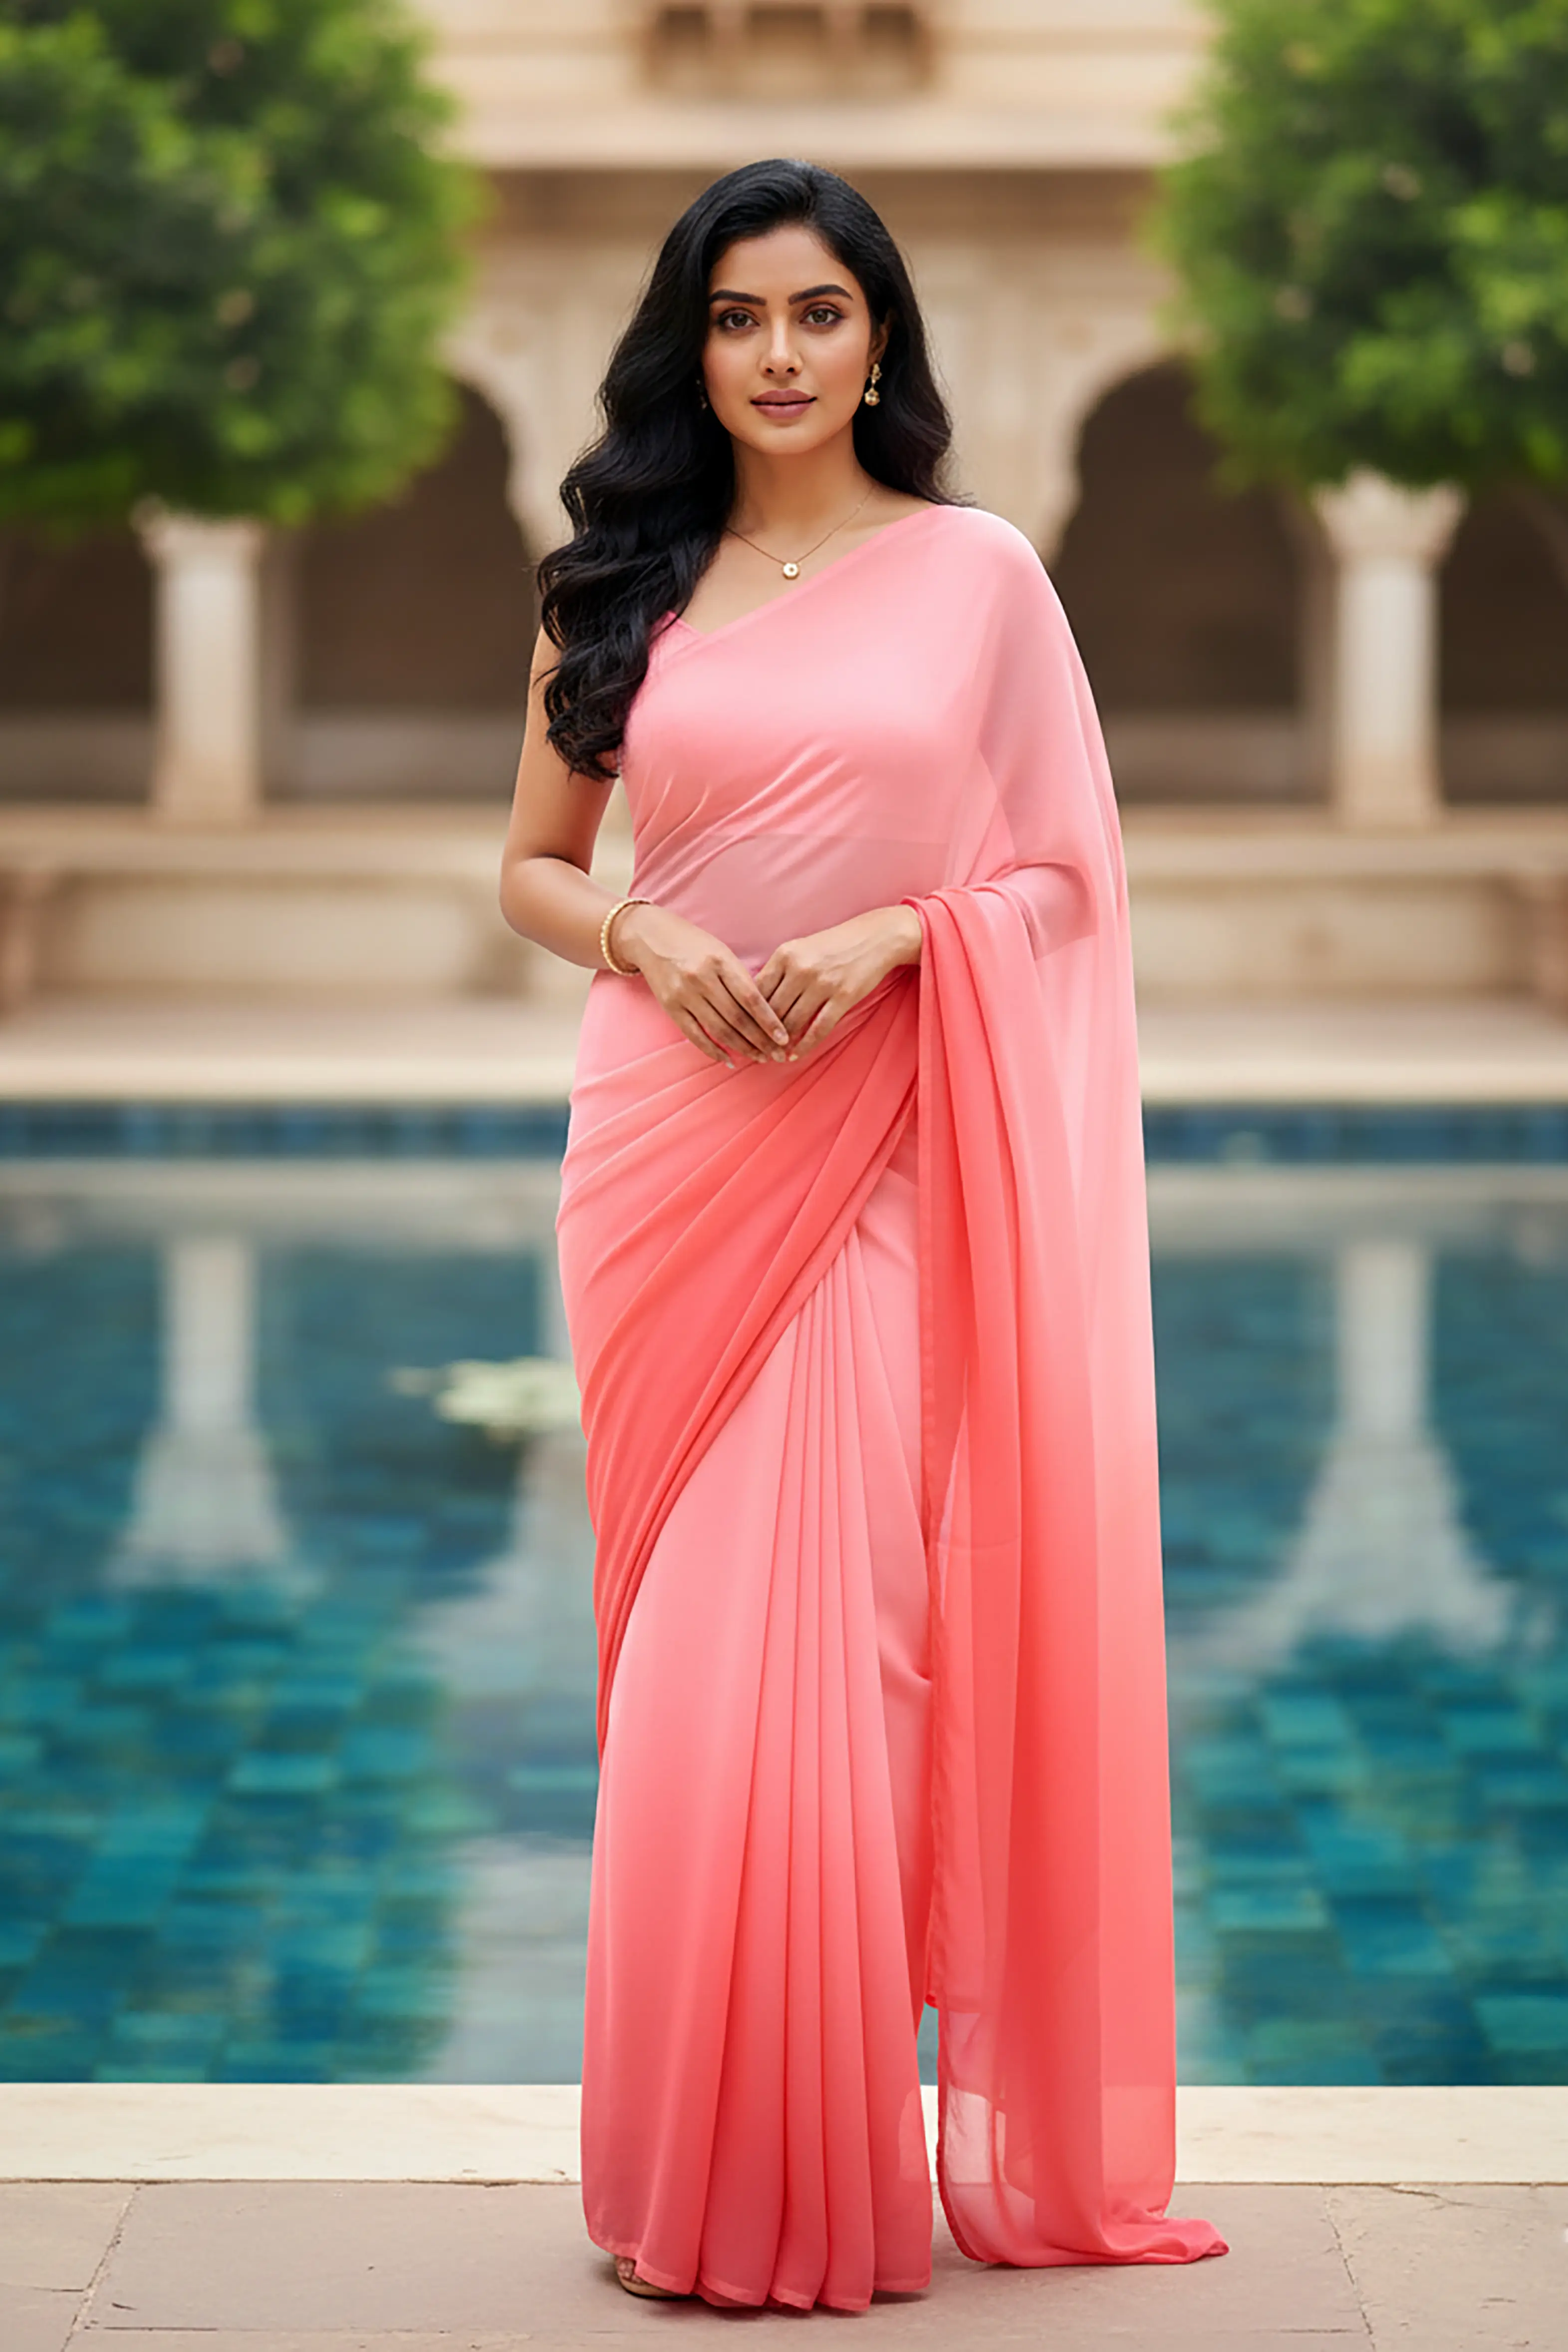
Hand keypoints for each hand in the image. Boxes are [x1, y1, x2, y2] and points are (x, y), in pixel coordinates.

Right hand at [612, 902, 791, 1066]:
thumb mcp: (721, 952)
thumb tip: (765, 1012)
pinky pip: (695, 1036)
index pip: (751, 998)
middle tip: (777, 1055)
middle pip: (738, 1018)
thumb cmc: (694, 943)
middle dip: (761, 1040)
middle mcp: (702, 978)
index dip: (769, 1021)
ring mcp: (684, 994)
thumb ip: (740, 978)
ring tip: (760, 1057)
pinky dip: (714, 1051)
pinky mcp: (670, 1007)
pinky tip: (729, 1060)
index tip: (784, 1038)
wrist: (650, 937)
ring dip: (742, 1048)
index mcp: (720, 961)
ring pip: (719, 1030)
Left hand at [756, 906, 921, 1060]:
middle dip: (761, 1034)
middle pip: (771, 1010)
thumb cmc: (834, 944)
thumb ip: (778, 970)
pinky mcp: (843, 997)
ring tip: (773, 1055)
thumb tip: (755, 1001)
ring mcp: (822, 983)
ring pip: (792, 1022)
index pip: (756, 991)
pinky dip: (804, 1046)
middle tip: (755, 1049)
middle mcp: (800, 968)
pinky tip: (794, 1055)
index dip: (747, 1015)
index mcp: (785, 954)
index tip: (743, 1030)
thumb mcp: (800, 948)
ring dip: (780, 1043)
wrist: (876, 937)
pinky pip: (818, 1029)